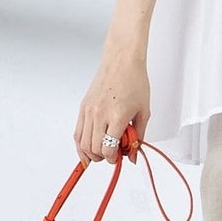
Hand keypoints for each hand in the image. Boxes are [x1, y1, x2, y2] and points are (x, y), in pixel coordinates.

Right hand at [74, 49, 149, 166]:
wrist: (121, 62)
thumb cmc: (134, 82)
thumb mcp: (144, 111)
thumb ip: (138, 136)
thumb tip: (133, 154)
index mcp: (117, 116)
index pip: (109, 148)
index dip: (113, 159)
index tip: (118, 157)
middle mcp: (100, 114)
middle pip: (94, 149)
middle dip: (103, 157)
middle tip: (112, 155)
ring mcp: (89, 111)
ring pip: (82, 143)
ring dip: (91, 153)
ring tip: (100, 153)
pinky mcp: (83, 107)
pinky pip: (77, 132)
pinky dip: (81, 144)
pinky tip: (86, 149)